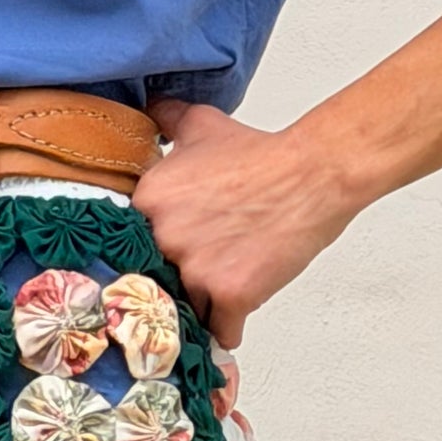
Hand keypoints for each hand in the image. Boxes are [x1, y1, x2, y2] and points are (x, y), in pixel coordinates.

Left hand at [134, 101, 359, 346]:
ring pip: (185, 309)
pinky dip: (230, 327)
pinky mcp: (230, 296)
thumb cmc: (261, 156)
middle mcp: (164, 238)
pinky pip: (219, 330)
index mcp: (147, 201)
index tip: (167, 257)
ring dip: (202, 306)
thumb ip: (167, 120)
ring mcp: (196, 270)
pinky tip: (237, 313)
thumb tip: (151, 109)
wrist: (311, 174)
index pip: (130, 247)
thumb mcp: (203, 126)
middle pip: (156, 280)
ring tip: (221, 290)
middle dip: (176, 280)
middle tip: (201, 272)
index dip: (153, 253)